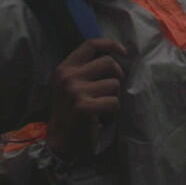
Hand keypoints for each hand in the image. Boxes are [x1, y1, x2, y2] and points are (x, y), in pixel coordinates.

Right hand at [46, 38, 127, 159]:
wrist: (62, 141)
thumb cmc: (73, 111)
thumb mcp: (74, 84)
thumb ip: (89, 69)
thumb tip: (119, 54)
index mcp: (65, 68)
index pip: (90, 44)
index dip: (111, 44)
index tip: (123, 52)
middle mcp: (67, 76)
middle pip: (109, 63)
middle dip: (117, 76)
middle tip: (111, 91)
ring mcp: (74, 91)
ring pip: (114, 83)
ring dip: (115, 97)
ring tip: (103, 107)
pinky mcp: (83, 106)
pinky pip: (114, 101)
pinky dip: (113, 111)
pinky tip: (103, 117)